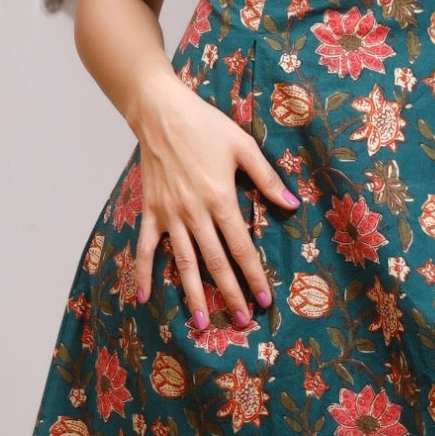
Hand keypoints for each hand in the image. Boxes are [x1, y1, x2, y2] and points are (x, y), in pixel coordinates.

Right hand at [131, 68, 299, 325]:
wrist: (160, 112)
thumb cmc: (206, 125)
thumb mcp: (244, 147)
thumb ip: (267, 179)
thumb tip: (292, 205)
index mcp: (221, 199)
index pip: (242, 248)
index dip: (254, 276)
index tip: (265, 300)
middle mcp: (194, 213)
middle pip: (215, 263)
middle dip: (230, 295)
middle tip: (242, 321)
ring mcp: (169, 215)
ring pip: (183, 263)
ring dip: (193, 295)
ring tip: (203, 323)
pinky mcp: (150, 211)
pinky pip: (145, 247)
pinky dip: (142, 272)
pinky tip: (143, 297)